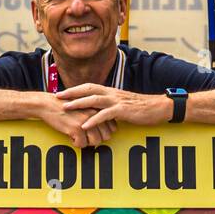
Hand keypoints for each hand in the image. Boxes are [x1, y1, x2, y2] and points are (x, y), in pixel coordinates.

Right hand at [36, 94, 116, 147]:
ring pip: (95, 142)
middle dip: (96, 139)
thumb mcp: (85, 107)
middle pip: (105, 136)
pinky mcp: (76, 128)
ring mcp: (86, 121)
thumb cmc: (66, 106)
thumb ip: (96, 115)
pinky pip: (82, 144)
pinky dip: (76, 143)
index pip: (112, 127)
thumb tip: (105, 130)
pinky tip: (70, 136)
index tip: (92, 132)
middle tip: (84, 136)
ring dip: (86, 143)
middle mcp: (95, 113)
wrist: (48, 104)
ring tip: (78, 137)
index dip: (103, 133)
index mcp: (98, 108)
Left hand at [57, 83, 173, 129]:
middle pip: (87, 90)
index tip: (62, 93)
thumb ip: (110, 106)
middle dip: (71, 93)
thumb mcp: (122, 105)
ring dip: (78, 104)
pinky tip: (84, 125)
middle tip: (56, 97)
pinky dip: (93, 120)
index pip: (89, 87)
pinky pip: (104, 115)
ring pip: (93, 100)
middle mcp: (111, 93)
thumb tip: (100, 112)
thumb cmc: (141, 108)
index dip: (75, 89)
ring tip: (65, 108)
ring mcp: (116, 101)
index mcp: (110, 91)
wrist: (158, 107)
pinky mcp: (122, 111)